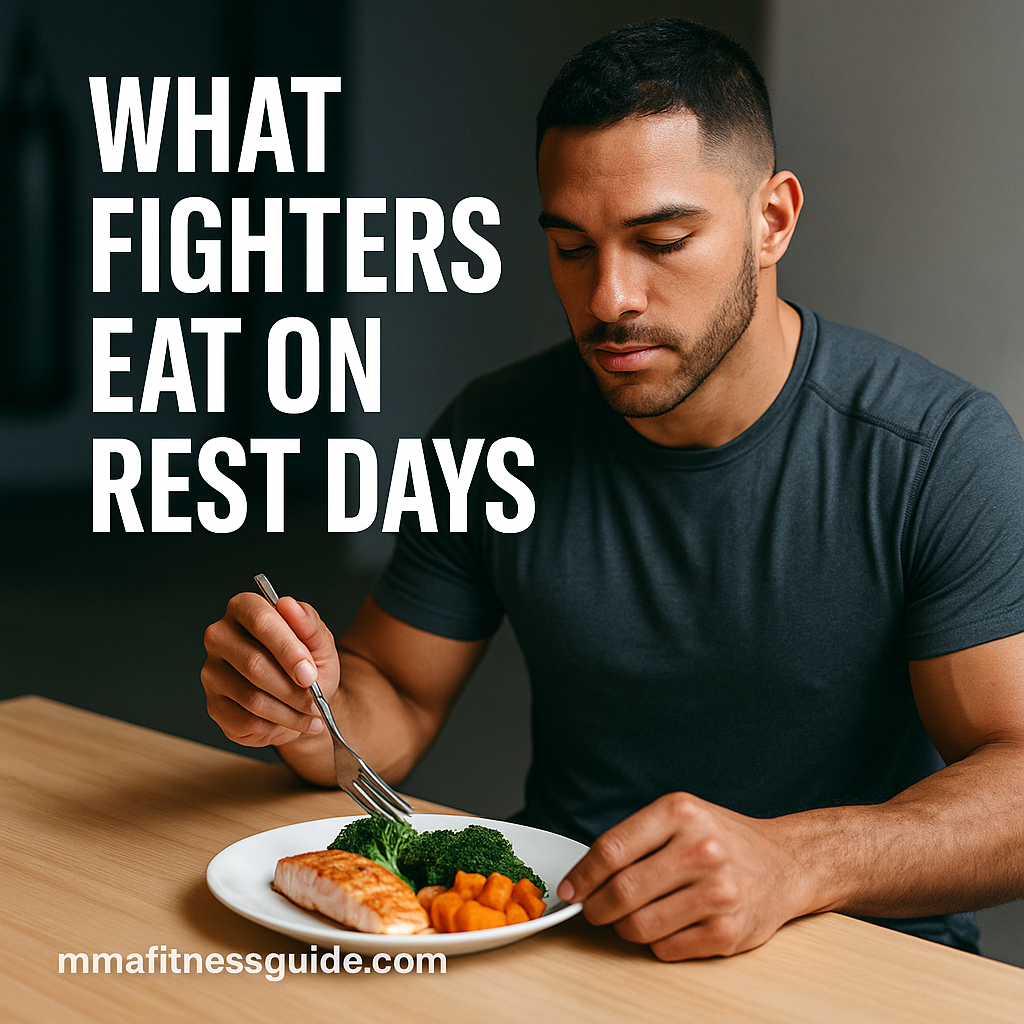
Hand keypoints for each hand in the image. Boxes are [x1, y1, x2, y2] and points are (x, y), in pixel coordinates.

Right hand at [202, 591, 339, 748]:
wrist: (304, 700)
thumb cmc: (308, 664)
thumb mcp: (319, 642)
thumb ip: (308, 623)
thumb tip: (289, 605)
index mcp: (244, 608)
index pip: (260, 620)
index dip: (287, 649)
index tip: (309, 673)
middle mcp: (220, 636)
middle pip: (253, 663)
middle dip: (292, 687)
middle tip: (316, 699)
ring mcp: (212, 672)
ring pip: (251, 697)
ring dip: (289, 710)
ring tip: (313, 712)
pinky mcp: (214, 705)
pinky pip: (247, 721)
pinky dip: (279, 724)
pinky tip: (295, 720)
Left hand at [557, 792, 809, 960]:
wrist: (785, 862)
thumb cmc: (721, 838)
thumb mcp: (679, 817)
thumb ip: (634, 840)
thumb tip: (582, 878)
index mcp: (680, 812)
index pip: (612, 849)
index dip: (582, 875)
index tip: (569, 890)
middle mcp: (700, 849)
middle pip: (622, 892)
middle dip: (597, 908)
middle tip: (593, 910)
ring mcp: (718, 892)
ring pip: (640, 926)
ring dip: (624, 928)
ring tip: (631, 918)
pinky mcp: (730, 931)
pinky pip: (667, 948)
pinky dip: (655, 943)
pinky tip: (666, 926)